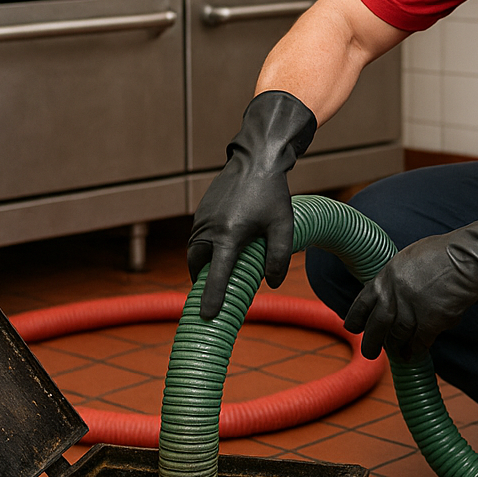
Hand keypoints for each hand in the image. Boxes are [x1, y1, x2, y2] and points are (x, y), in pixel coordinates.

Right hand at [188, 91, 316, 318]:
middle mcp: (209, 229)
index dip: (211, 297)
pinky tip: (222, 249)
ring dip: (203, 266)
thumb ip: (279, 257)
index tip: (206, 316)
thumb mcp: (283, 226)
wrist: (256, 160)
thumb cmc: (272, 194)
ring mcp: (201, 220)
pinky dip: (204, 250)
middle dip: (203, 282)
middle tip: (214, 296)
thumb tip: (273, 283)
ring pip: (194, 253)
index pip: (216, 275)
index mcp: (229, 236)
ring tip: (219, 274)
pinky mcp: (201, 212)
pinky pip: (197, 239)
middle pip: (197, 267)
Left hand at [344, 196, 477, 359]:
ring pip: (398, 337)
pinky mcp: (431, 320)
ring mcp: (412, 307)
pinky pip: (420, 342)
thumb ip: (396, 277)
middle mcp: (394, 293)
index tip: (352, 327)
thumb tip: (389, 291)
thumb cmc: (445, 253)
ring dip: (397, 348)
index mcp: (386, 275)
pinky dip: (417, 351)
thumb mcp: (410, 258)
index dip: (356, 318)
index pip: (362, 302)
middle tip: (370, 353)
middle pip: (376, 326)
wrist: (470, 256)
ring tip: (399, 355)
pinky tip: (415, 355)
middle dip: (371, 342)